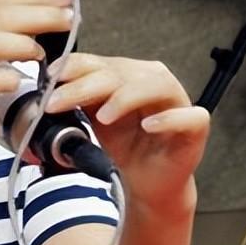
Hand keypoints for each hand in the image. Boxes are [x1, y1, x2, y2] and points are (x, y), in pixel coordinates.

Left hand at [43, 53, 208, 219]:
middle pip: (121, 73)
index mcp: (129, 73)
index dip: (74, 66)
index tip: (49, 78)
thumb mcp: (94, 117)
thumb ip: (79, 96)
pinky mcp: (196, 125)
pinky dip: (168, 119)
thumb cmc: (124, 145)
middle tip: (57, 102)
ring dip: (126, 97)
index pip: (100, 62)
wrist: (145, 182)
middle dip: (85, 86)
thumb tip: (49, 82)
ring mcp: (178, 101)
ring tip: (103, 116)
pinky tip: (148, 126)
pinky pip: (189, 116)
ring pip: (156, 85)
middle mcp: (154, 79)